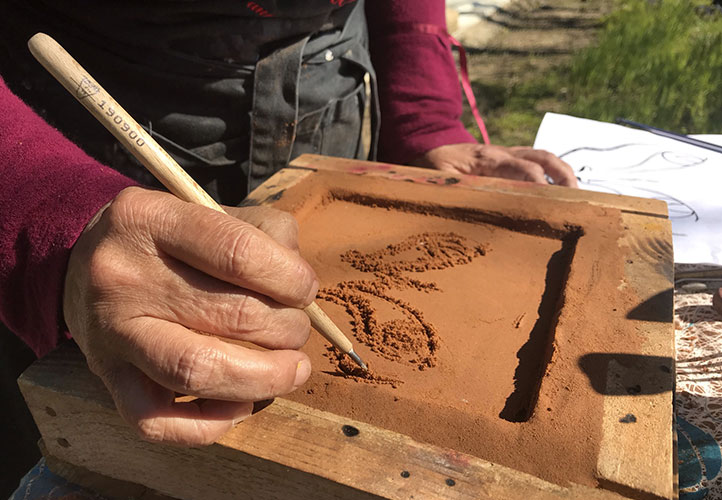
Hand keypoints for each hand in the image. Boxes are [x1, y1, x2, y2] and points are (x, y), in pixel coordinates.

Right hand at [63, 187, 317, 445]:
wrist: (83, 263)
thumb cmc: (170, 241)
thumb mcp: (209, 212)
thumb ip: (265, 235)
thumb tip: (303, 290)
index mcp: (150, 218)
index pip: (239, 252)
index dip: (290, 278)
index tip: (305, 289)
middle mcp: (123, 275)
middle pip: (232, 314)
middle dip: (288, 329)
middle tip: (297, 329)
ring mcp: (111, 332)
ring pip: (199, 371)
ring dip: (266, 378)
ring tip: (292, 369)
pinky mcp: (108, 378)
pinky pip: (159, 420)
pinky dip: (214, 422)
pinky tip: (242, 402)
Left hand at [414, 143, 577, 187]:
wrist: (429, 144)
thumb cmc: (433, 167)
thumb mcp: (437, 181)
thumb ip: (453, 192)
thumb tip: (467, 210)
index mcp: (487, 160)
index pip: (522, 168)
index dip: (539, 184)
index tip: (552, 203)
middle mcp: (504, 153)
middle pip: (543, 158)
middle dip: (563, 177)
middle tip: (576, 200)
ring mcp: (510, 154)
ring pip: (545, 157)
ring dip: (564, 174)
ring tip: (577, 198)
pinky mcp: (512, 159)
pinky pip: (539, 162)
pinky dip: (556, 174)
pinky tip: (563, 194)